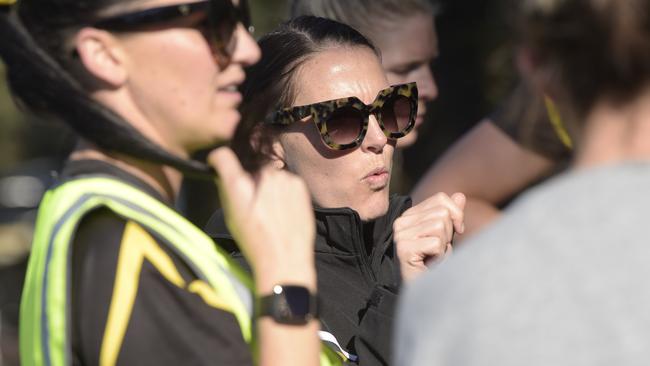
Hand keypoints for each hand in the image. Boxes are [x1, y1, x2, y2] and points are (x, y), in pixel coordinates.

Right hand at [208, 147, 316, 292]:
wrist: (285, 259)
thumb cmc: (256, 242)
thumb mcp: (231, 217)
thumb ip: (227, 191)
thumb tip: (224, 176)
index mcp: (239, 185)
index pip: (223, 156)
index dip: (218, 159)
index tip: (218, 163)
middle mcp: (262, 176)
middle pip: (251, 167)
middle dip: (249, 178)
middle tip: (252, 199)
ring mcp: (283, 178)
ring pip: (270, 173)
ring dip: (267, 184)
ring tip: (270, 209)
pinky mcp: (299, 184)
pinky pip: (287, 180)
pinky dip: (283, 190)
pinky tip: (283, 210)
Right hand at [393, 192, 465, 281]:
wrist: (423, 290)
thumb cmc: (434, 263)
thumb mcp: (447, 235)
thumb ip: (452, 215)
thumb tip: (460, 195)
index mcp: (410, 215)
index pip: (441, 199)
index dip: (455, 214)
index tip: (456, 231)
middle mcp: (402, 221)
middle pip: (442, 212)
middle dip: (449, 233)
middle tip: (438, 249)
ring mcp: (400, 234)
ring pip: (439, 226)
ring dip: (444, 245)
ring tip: (434, 256)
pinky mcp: (403, 248)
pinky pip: (435, 243)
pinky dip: (440, 256)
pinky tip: (429, 263)